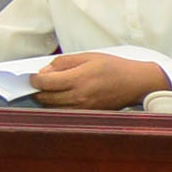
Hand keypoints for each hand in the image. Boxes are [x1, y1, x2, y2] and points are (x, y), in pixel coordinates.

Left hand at [29, 53, 169, 111]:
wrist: (137, 83)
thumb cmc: (115, 67)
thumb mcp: (89, 57)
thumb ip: (64, 63)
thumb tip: (45, 71)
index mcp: (79, 78)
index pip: (44, 83)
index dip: (34, 79)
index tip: (34, 76)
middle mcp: (79, 96)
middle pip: (45, 97)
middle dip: (39, 89)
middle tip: (43, 81)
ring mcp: (83, 107)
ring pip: (51, 108)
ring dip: (47, 99)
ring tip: (54, 89)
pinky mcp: (87, 114)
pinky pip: (64, 113)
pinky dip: (58, 106)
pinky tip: (64, 98)